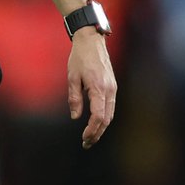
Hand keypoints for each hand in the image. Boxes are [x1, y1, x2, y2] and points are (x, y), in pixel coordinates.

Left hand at [67, 29, 116, 148]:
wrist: (92, 41)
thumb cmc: (79, 57)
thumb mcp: (72, 77)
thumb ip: (74, 98)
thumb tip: (76, 117)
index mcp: (98, 88)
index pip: (98, 116)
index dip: (92, 130)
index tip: (84, 138)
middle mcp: (109, 89)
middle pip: (106, 119)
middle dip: (97, 133)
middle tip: (86, 144)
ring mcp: (113, 88)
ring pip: (110, 114)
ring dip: (101, 128)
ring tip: (91, 137)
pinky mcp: (113, 86)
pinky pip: (111, 106)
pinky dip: (105, 118)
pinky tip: (97, 124)